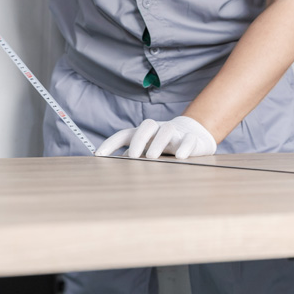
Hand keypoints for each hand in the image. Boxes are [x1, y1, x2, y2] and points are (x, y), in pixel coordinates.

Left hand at [95, 116, 217, 159]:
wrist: (194, 135)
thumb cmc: (164, 146)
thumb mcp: (146, 151)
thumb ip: (132, 158)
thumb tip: (111, 169)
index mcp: (144, 133)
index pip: (125, 134)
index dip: (111, 143)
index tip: (99, 155)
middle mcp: (158, 130)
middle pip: (147, 125)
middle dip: (138, 140)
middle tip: (132, 157)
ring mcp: (176, 133)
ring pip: (167, 129)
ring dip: (158, 142)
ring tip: (152, 157)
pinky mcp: (192, 139)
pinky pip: (189, 139)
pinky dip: (184, 146)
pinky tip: (180, 157)